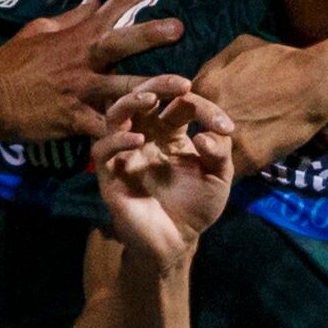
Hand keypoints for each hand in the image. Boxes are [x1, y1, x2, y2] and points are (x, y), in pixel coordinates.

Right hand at [0, 0, 189, 142]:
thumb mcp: (41, 30)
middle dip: (151, 34)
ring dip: (153, 87)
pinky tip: (143, 138)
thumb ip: (73, 17)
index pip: (120, 1)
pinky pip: (102, 126)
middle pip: (122, 41)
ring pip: (121, 87)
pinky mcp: (73, 118)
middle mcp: (84, 58)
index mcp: (81, 34)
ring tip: (183, 87)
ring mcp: (80, 89)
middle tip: (180, 28)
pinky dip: (122, 133)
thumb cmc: (14, 62)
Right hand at [91, 79, 235, 263]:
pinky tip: (139, 140)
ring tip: (150, 99)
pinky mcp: (110, 174)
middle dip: (160, 84)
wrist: (176, 242)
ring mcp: (125, 153)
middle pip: (143, 97)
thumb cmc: (196, 207)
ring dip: (131, 101)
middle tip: (181, 84)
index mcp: (171, 133)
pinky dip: (117, 139)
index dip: (204, 109)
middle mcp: (145, 136)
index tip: (225, 127)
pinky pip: (103, 149)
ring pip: (115, 114)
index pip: (181, 105)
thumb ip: (220, 153)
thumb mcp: (218, 178)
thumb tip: (205, 134)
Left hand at [188, 35, 327, 173]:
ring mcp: (229, 137)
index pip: (182, 108)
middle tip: (210, 142)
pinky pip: (231, 171)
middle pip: (192, 133)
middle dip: (200, 137)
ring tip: (221, 159)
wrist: (316, 82)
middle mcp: (209, 114)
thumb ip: (214, 64)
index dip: (192, 115)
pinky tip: (238, 166)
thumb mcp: (240, 47)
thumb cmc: (282, 59)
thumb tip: (202, 78)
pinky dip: (232, 170)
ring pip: (209, 156)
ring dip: (214, 158)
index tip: (201, 120)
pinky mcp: (250, 157)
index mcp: (205, 85)